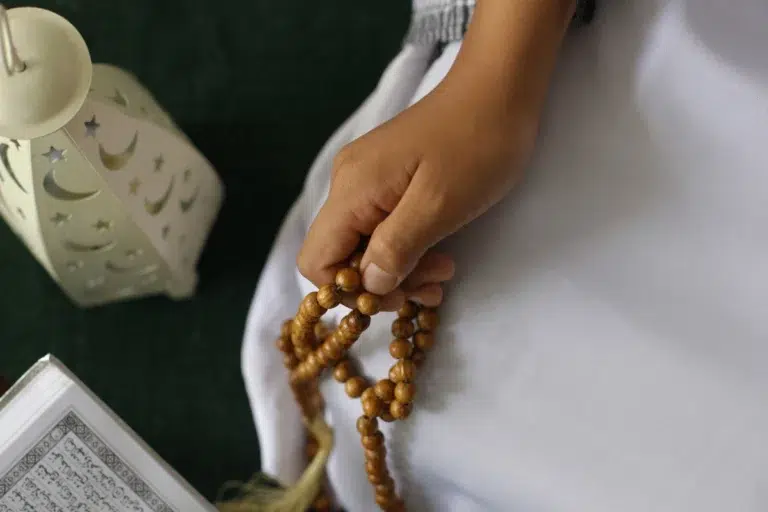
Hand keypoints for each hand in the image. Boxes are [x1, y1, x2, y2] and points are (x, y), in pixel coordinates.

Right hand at [298, 0, 574, 308]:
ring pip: (364, 244)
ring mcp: (367, 179)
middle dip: (383, 282)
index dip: (349, 292)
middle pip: (341, 256)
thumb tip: (367, 286)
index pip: (316, 262)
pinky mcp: (387, 177)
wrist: (499, 89)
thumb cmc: (475, 146)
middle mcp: (348, 184)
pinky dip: (407, 248)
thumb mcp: (438, 205)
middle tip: (433, 286)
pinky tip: (439, 255)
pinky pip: (382, 226)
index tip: (396, 297)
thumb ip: (394, 250)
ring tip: (444, 272)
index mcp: (352, 190)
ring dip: (401, 269)